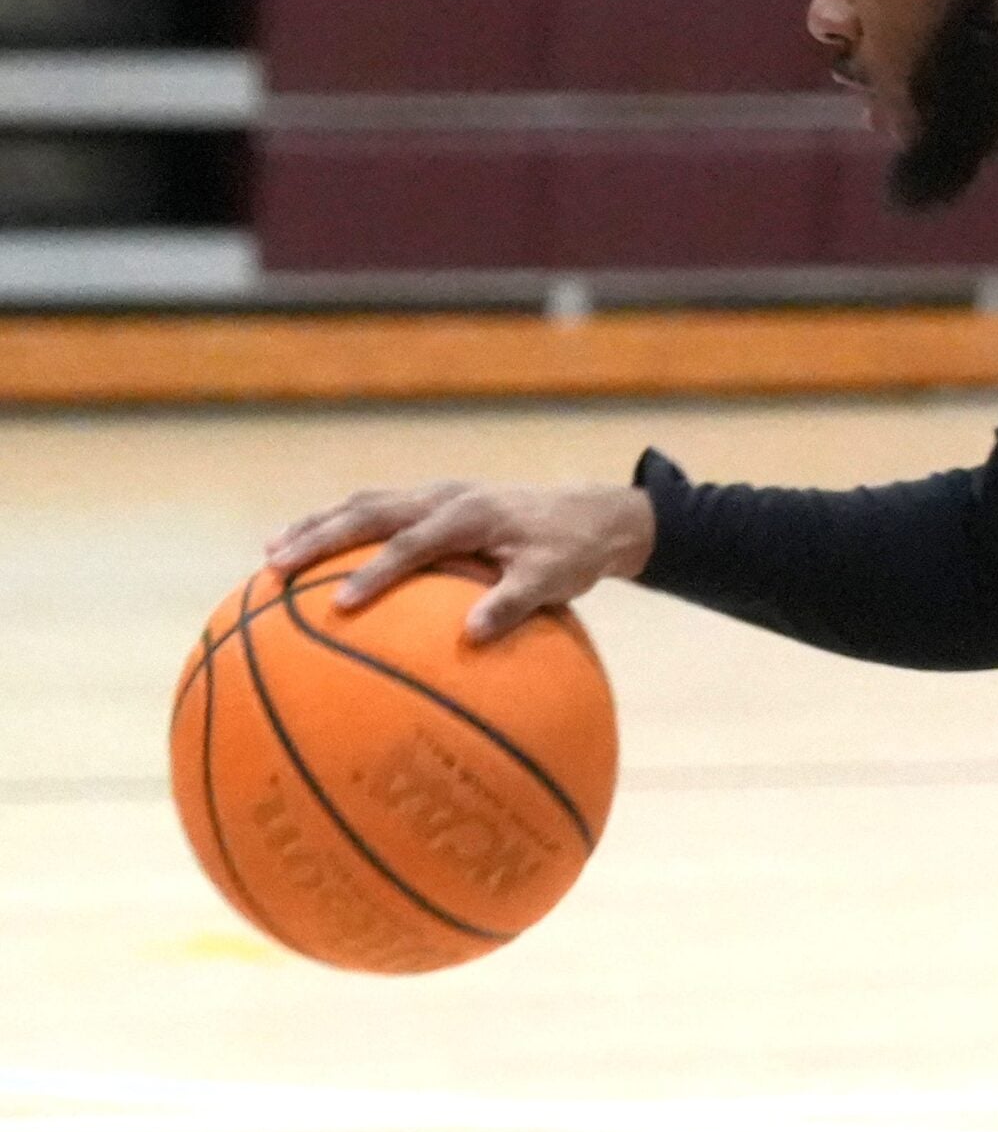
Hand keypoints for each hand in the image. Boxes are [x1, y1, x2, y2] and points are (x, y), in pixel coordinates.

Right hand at [265, 480, 655, 640]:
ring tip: (270, 554)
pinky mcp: (431, 503)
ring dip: (317, 525)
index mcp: (471, 514)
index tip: (342, 607)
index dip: (376, 572)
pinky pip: (375, 510)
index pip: (413, 543)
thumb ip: (514, 603)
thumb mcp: (554, 579)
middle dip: (319, 538)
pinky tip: (308, 553)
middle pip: (369, 511)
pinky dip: (337, 526)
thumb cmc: (572, 552)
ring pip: (363, 504)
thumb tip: (473, 636)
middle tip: (274, 567)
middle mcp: (444, 497)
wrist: (592, 514)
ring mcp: (434, 495)